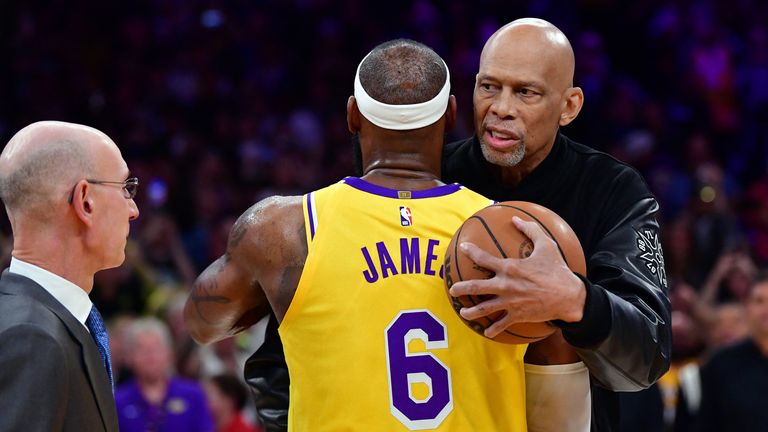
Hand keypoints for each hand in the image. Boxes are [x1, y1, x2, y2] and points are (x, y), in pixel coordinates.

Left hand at [448, 216, 586, 337]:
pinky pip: (502, 324)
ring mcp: (510, 302)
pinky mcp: (517, 315)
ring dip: (471, 312)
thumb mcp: (546, 245)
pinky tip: (487, 333)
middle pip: (476, 287)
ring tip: (463, 313)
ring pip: (484, 309)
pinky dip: (493, 329)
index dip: (471, 251)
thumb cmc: (557, 270)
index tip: (463, 248)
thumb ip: (530, 230)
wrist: (569, 297)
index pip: (484, 258)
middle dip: (461, 288)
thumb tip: (516, 218)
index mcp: (510, 268)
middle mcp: (505, 286)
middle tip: (452, 289)